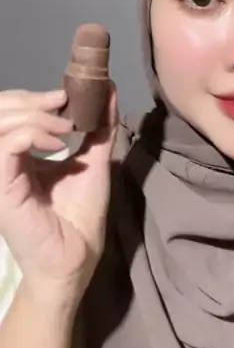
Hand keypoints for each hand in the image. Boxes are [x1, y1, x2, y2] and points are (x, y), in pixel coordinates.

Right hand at [0, 86, 117, 308]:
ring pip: (0, 125)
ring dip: (34, 116)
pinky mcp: (2, 189)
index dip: (31, 97)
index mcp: (18, 155)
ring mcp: (0, 175)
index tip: (64, 95)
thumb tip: (108, 88)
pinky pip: (4, 148)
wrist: (76, 258)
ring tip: (64, 127)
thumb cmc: (80, 215)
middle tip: (62, 103)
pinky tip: (56, 144)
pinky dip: (30, 135)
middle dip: (30, 100)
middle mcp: (3, 162)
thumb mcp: (92, 161)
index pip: (8, 112)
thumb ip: (99, 127)